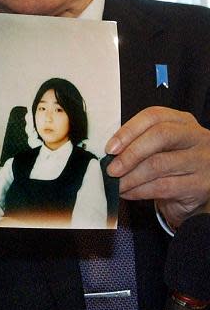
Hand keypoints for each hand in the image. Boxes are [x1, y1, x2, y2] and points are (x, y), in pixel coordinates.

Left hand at [106, 107, 209, 227]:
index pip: (153, 116)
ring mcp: (202, 160)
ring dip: (130, 177)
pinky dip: (139, 191)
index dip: (128, 131)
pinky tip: (128, 192)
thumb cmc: (170, 165)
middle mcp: (197, 137)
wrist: (192, 193)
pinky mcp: (200, 184)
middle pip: (160, 136)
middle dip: (130, 154)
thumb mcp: (158, 147)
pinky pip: (163, 187)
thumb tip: (110, 152)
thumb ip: (138, 142)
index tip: (110, 148)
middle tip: (111, 169)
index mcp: (182, 121)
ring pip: (159, 164)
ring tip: (116, 184)